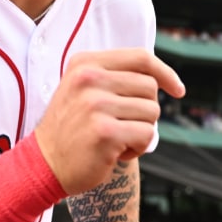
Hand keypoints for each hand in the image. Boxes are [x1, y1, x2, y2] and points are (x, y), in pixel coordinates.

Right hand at [35, 49, 183, 194]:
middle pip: (150, 86)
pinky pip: (147, 135)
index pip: (140, 57)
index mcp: (85, 64)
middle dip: (145, 110)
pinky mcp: (104, 132)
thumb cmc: (72, 129)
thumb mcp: (84, 90)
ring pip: (151, 111)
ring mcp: (95, 105)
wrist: (43, 165)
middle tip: (121, 125)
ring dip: (141, 131)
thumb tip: (162, 77)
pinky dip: (138, 148)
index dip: (165, 72)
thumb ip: (114, 77)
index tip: (178, 90)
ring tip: (115, 139)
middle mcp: (89, 79)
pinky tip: (116, 153)